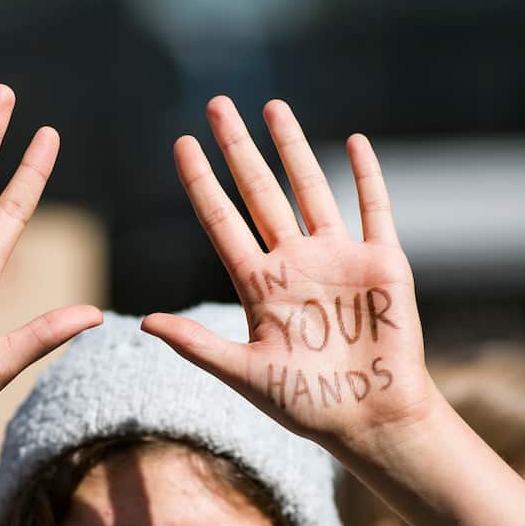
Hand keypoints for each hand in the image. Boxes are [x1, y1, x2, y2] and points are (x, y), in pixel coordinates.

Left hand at [144, 97, 433, 454]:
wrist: (369, 420)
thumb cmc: (305, 406)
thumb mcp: (243, 374)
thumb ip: (197, 345)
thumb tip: (143, 322)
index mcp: (259, 287)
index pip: (222, 222)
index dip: (201, 183)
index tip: (181, 145)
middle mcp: (294, 264)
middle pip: (260, 192)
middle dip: (238, 148)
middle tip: (217, 105)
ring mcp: (337, 259)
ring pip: (309, 187)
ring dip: (292, 147)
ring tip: (271, 107)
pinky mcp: (381, 263)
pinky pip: (373, 208)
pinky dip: (366, 176)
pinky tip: (355, 141)